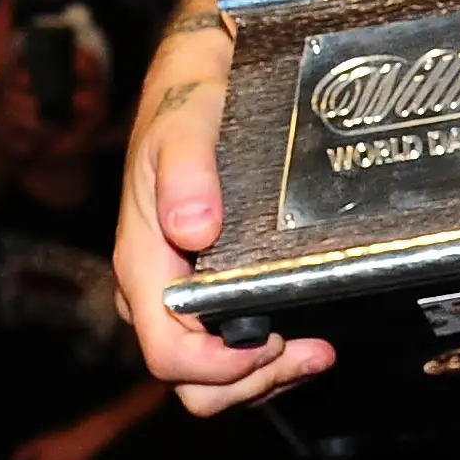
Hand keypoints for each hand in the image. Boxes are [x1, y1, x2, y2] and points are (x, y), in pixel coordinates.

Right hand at [111, 29, 334, 414]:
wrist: (197, 78)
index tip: (271, 343)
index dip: (218, 366)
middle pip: (189, 380)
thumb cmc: (186, 101)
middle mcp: (154, 288)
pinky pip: (226, 346)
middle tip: (310, 350)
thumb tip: (192, 231)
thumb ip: (186, 174)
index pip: (166, 351)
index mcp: (142, 260)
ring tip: (317, 349)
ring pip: (209, 374)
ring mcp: (178, 291)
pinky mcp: (204, 287)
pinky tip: (305, 331)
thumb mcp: (184, 124)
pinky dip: (265, 356)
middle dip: (248, 381)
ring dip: (263, 376)